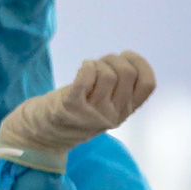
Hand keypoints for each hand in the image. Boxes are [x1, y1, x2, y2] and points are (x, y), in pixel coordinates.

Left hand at [0, 51, 155, 172]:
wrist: (42, 134)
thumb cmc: (75, 112)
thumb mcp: (105, 106)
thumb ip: (119, 91)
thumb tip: (128, 61)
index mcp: (126, 112)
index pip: (148, 84)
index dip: (141, 63)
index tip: (127, 55)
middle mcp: (114, 115)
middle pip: (127, 74)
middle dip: (114, 59)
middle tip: (100, 62)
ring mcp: (93, 113)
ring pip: (107, 74)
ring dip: (96, 63)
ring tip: (87, 68)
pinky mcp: (71, 108)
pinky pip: (85, 79)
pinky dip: (85, 67)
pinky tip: (82, 67)